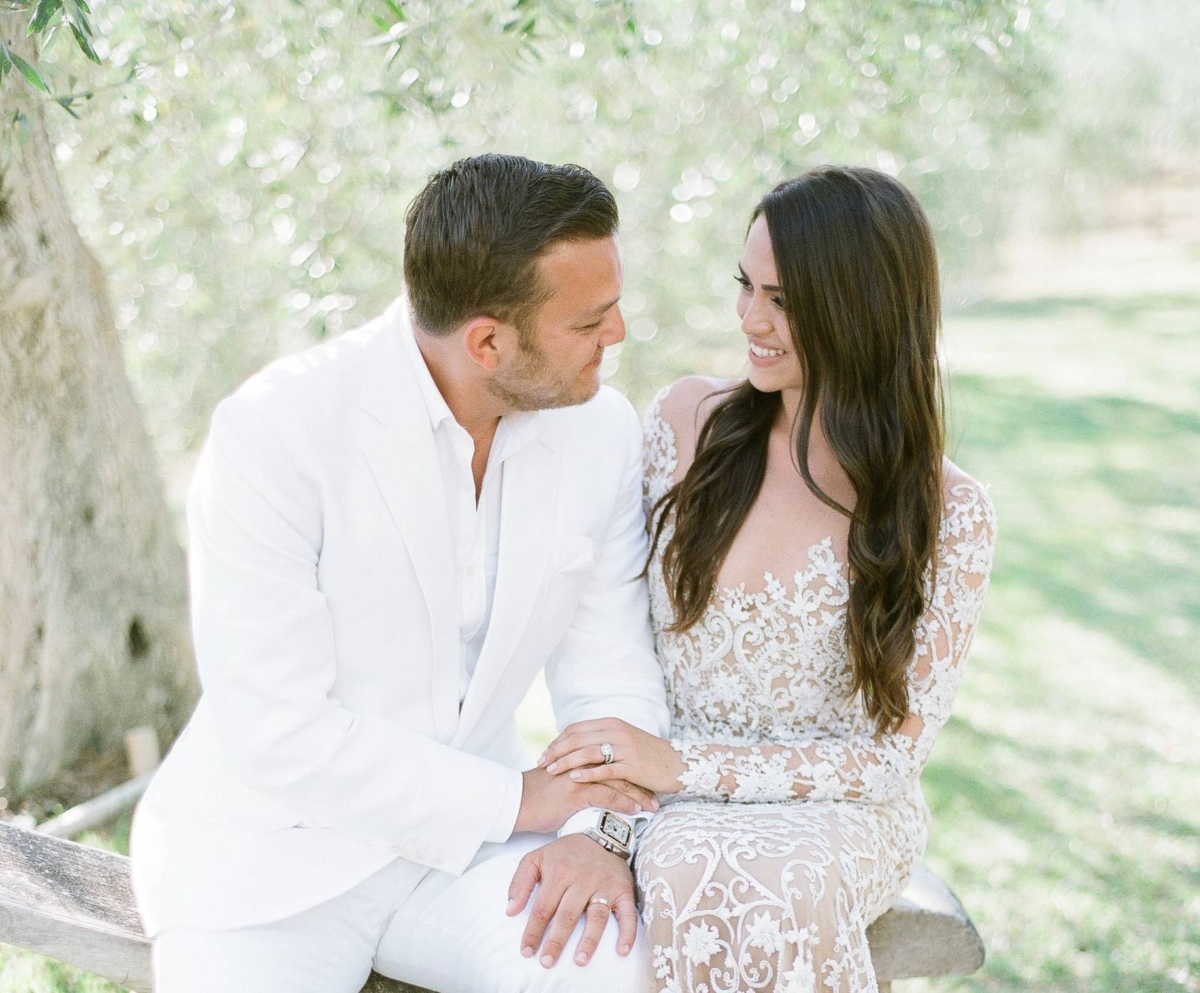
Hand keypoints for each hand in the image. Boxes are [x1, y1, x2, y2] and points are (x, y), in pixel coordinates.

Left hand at [506, 834, 638, 967]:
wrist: (600, 834)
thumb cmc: (565, 853)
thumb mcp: (536, 858)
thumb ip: (520, 883)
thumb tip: (510, 911)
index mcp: (559, 872)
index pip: (543, 908)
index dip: (533, 931)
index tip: (526, 951)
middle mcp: (583, 880)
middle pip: (568, 915)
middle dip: (556, 941)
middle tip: (547, 962)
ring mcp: (605, 886)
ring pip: (597, 916)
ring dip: (589, 940)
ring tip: (580, 960)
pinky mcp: (623, 890)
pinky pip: (628, 913)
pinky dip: (627, 932)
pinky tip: (622, 950)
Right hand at [513, 765, 658, 834]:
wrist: (516, 802)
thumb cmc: (537, 796)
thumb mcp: (561, 781)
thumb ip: (579, 777)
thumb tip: (595, 788)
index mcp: (580, 755)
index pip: (614, 759)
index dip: (632, 770)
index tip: (648, 782)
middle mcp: (582, 760)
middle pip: (620, 767)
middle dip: (641, 781)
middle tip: (658, 794)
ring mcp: (580, 775)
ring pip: (618, 781)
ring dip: (638, 794)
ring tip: (653, 806)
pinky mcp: (576, 790)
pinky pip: (607, 795)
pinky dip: (624, 803)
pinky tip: (636, 811)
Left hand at [539, 717, 684, 795]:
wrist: (680, 764)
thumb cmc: (650, 756)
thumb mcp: (625, 741)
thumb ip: (603, 740)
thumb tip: (577, 747)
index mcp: (612, 724)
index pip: (576, 729)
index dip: (558, 741)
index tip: (544, 753)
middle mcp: (617, 731)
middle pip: (578, 738)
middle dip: (556, 751)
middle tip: (541, 764)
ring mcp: (626, 748)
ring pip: (588, 751)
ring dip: (566, 761)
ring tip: (551, 771)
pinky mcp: (633, 765)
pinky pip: (606, 768)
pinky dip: (588, 773)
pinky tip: (574, 778)